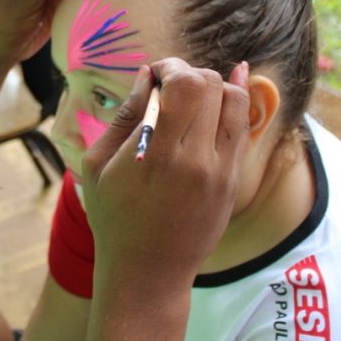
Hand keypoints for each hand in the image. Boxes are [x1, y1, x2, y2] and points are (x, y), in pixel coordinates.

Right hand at [81, 59, 250, 286]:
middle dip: (189, 72)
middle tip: (168, 84)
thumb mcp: (97, 166)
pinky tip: (228, 86)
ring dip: (214, 86)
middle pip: (211, 85)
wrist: (148, 273)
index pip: (184, 85)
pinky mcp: (233, 181)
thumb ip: (124, 117)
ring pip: (236, 101)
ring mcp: (221, 171)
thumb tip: (146, 76)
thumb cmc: (114, 219)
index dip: (170, 66)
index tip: (154, 73)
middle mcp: (197, 160)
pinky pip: (243, 128)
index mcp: (158, 155)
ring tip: (191, 94)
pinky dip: (235, 103)